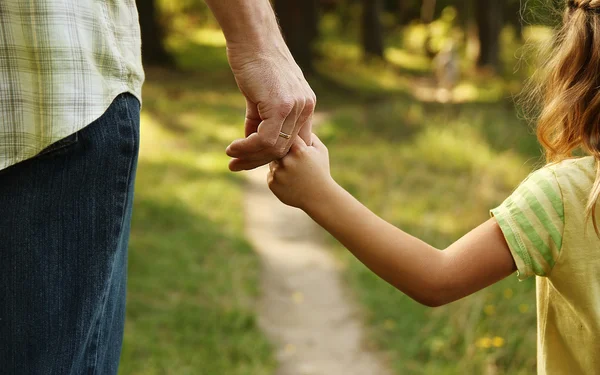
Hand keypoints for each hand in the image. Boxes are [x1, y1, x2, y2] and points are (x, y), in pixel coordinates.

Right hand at [225, 42, 315, 171]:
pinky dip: (247, 147)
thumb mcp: (261, 96)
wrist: (252, 40)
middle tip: (237, 164)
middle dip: (259, 160)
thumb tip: (251, 142)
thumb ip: (261, 120)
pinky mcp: (281, 106)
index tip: (252, 160)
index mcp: (305, 105)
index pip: (294, 141)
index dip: (273, 154)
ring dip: (250, 156)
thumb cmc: (254, 63)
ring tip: (232, 156)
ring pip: (275, 147)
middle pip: (285, 148)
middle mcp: (305, 107)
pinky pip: (265, 139)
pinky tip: (233, 147)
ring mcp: (295, 107)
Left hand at [268, 133, 335, 209]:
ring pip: (272, 162)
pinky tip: (290, 182)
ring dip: (279, 165)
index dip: (288, 138)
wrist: (319, 197)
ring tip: (294, 173)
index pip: (286, 136)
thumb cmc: (321, 171)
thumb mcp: (320, 150)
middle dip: (282, 152)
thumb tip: (295, 124)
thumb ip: (309, 135)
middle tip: (293, 160)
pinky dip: (278, 177)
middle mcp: (286, 161)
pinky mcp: (272, 183)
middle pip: (276, 148)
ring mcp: (278, 173)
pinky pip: (270, 174)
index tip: (290, 141)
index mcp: (299, 150)